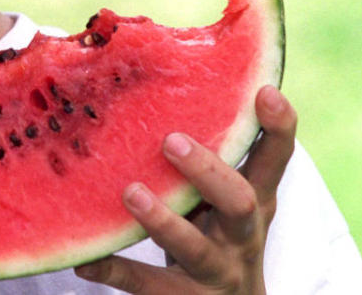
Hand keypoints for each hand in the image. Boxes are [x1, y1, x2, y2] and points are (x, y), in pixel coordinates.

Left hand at [75, 85, 296, 292]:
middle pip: (241, 202)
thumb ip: (204, 157)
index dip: (277, 128)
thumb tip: (152, 86)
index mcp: (254, 200)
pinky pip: (149, 286)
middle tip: (171, 142)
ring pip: (195, 248)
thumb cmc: (216, 235)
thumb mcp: (219, 198)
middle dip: (208, 172)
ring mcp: (218, 271)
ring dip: (163, 221)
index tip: (264, 92)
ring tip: (131, 193)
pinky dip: (115, 269)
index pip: (274, 160)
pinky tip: (84, 260)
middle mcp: (242, 236)